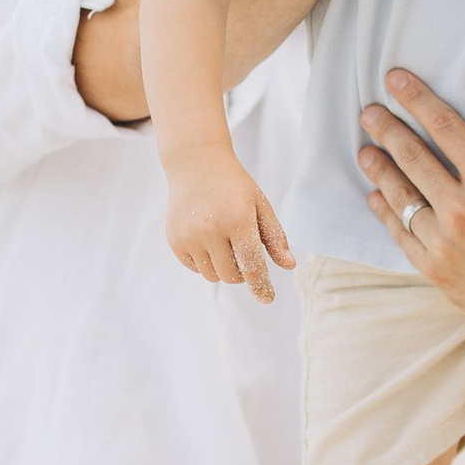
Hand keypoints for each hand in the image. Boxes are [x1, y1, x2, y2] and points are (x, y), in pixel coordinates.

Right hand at [164, 137, 291, 300]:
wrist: (196, 165)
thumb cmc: (235, 187)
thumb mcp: (260, 206)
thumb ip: (275, 237)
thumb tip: (290, 266)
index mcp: (237, 221)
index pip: (252, 266)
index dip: (261, 286)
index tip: (268, 299)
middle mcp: (210, 231)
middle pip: (231, 277)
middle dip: (242, 273)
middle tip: (244, 253)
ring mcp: (189, 237)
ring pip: (212, 276)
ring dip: (223, 268)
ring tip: (225, 243)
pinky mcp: (174, 241)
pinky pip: (195, 268)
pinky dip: (205, 262)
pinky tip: (207, 239)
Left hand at [356, 71, 464, 356]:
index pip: (444, 126)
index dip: (416, 98)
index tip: (394, 79)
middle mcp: (463, 211)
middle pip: (412, 156)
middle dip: (386, 128)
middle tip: (368, 111)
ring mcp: (444, 243)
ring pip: (399, 194)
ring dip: (378, 167)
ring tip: (367, 150)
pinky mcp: (433, 269)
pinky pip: (400, 231)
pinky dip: (385, 209)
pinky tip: (376, 193)